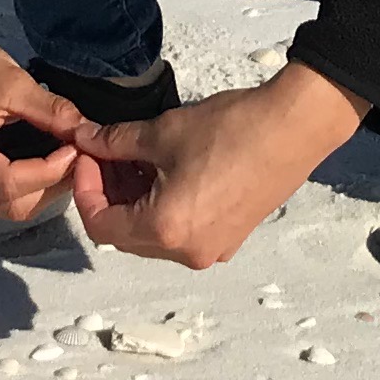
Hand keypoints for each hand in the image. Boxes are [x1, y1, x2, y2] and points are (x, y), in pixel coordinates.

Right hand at [0, 0, 83, 223]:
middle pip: (8, 204)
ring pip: (4, 209)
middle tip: (77, 157)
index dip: (50, 172)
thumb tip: (89, 135)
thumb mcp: (12, 81)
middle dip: (50, 185)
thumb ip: (51, 111)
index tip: (78, 149)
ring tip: (62, 161)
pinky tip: (39, 167)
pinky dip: (22, 189)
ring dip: (39, 190)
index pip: (8, 183)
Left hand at [68, 62, 366, 269]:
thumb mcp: (163, 132)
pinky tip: (168, 171)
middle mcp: (187, 252)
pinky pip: (182, 232)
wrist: (295, 127)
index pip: (101, 225)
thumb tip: (84, 139)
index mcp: (165, 230)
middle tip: (106, 154)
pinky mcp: (231, 237)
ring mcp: (213, 249)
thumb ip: (115, 142)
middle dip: (109, 194)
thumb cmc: (230, 129)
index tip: (87, 155)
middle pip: (125, 235)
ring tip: (136, 159)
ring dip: (136, 202)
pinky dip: (164, 208)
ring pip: (153, 236)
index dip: (85, 189)